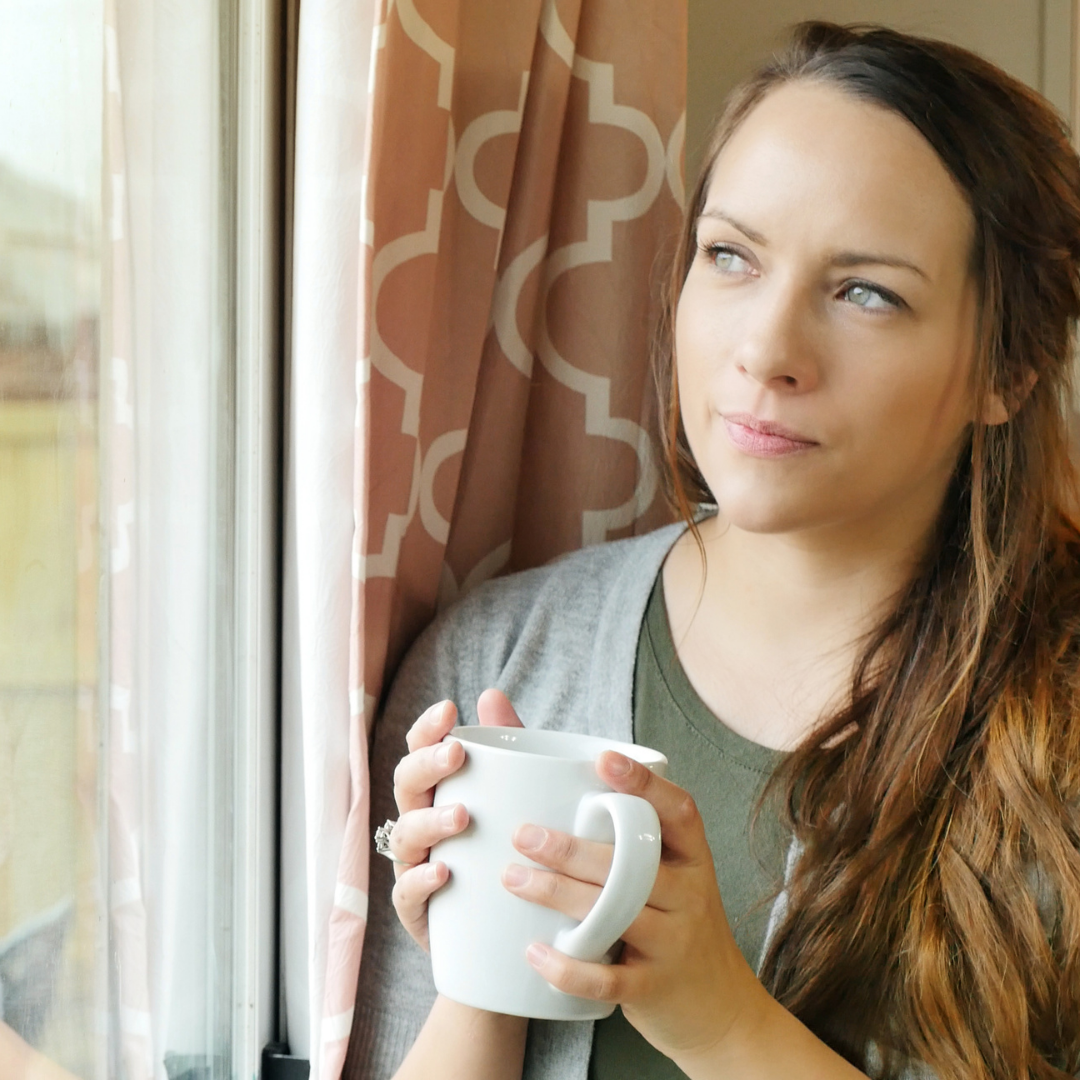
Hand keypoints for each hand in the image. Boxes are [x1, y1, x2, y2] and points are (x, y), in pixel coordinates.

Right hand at [389, 688, 523, 950]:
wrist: (506, 935)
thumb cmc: (506, 852)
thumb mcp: (516, 798)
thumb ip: (508, 748)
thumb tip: (491, 694)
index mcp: (438, 791)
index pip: (421, 750)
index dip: (428, 729)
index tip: (450, 710)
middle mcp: (419, 822)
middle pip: (406, 785)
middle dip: (427, 765)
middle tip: (456, 754)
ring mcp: (414, 865)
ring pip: (405, 835)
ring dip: (430, 822)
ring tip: (461, 816)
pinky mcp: (418, 911)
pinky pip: (407, 893)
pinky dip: (422, 881)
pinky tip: (443, 872)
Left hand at [500, 751, 766, 1063]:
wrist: (722, 1011)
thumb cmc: (677, 924)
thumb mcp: (674, 878)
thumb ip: (633, 838)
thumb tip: (564, 786)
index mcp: (692, 859)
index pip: (679, 812)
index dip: (645, 784)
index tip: (603, 760)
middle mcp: (689, 896)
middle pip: (632, 865)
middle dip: (572, 849)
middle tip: (523, 834)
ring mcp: (674, 943)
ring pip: (615, 913)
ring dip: (558, 894)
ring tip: (512, 878)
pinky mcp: (654, 988)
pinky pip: (608, 979)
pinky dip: (568, 968)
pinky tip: (534, 952)